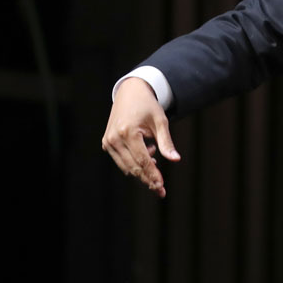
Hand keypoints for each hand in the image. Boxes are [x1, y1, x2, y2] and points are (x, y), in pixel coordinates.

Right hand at [101, 77, 180, 197]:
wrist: (130, 93)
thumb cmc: (148, 106)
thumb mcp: (161, 121)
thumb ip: (166, 142)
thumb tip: (175, 159)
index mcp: (128, 132)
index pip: (142, 160)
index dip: (152, 175)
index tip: (161, 187)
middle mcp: (114, 139)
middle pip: (133, 167)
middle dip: (147, 179)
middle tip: (160, 189)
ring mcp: (108, 142)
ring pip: (126, 166)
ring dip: (141, 171)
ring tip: (156, 164)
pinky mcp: (106, 143)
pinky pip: (121, 160)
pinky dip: (134, 162)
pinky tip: (148, 152)